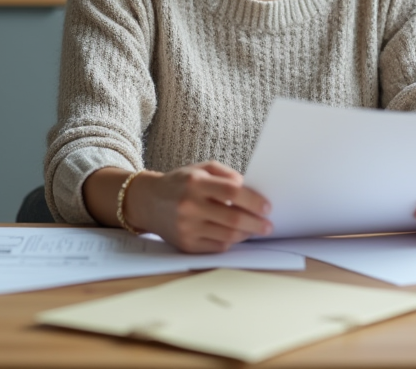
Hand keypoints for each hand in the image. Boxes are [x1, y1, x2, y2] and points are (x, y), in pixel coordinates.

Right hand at [128, 161, 271, 252]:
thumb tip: (249, 189)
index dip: (254, 200)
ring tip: (255, 230)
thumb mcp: (200, 168)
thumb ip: (226, 175)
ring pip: (227, 236)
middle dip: (256, 223)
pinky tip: (236, 235)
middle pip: (233, 217)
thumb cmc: (180, 183)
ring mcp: (187, 227)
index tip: (267, 207)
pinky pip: (216, 247)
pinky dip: (230, 242)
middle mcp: (190, 206)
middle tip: (268, 225)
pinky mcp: (185, 244)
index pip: (232, 192)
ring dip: (246, 234)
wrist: (147, 202)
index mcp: (196, 183)